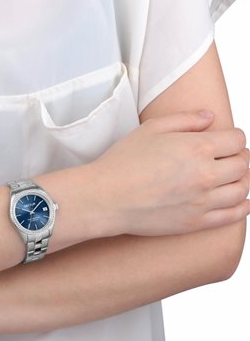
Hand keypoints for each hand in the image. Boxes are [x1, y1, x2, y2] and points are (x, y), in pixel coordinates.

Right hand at [87, 110, 249, 235]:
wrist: (105, 198)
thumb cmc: (122, 163)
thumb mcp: (150, 129)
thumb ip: (185, 119)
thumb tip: (209, 118)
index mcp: (198, 147)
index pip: (237, 140)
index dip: (231, 138)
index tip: (223, 141)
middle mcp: (206, 174)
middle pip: (243, 164)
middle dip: (237, 158)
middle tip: (225, 159)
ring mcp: (203, 200)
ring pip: (242, 189)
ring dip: (240, 181)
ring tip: (228, 179)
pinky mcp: (196, 222)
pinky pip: (233, 215)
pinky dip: (242, 206)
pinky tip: (236, 201)